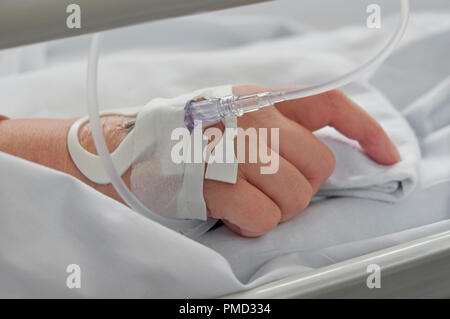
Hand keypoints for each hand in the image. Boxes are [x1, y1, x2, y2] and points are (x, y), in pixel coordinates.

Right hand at [203, 85, 400, 236]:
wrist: (137, 150)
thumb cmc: (190, 135)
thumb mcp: (235, 111)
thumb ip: (279, 123)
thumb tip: (325, 157)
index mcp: (261, 98)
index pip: (330, 105)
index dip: (366, 130)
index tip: (386, 155)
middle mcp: (253, 121)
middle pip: (319, 167)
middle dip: (301, 186)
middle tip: (268, 187)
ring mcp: (236, 152)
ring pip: (295, 198)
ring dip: (273, 208)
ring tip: (244, 199)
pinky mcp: (217, 185)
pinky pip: (264, 219)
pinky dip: (251, 225)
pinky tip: (230, 213)